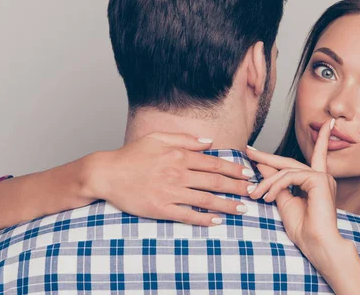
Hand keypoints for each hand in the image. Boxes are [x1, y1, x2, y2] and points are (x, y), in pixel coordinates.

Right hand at [83, 132, 254, 225]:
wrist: (106, 173)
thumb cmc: (131, 155)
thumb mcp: (158, 138)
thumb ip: (185, 139)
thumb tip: (209, 142)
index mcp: (179, 155)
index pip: (214, 163)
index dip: (234, 170)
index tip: (247, 174)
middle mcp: (177, 173)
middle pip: (215, 182)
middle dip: (237, 187)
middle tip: (253, 192)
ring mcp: (170, 191)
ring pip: (205, 199)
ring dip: (227, 205)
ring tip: (242, 209)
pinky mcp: (161, 208)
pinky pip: (187, 214)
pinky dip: (204, 219)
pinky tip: (216, 221)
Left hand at [247, 119, 345, 256]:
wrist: (317, 245)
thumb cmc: (303, 229)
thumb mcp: (283, 202)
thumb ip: (276, 183)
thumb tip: (263, 165)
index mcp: (316, 182)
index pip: (318, 155)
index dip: (321, 139)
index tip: (325, 123)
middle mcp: (321, 177)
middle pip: (289, 161)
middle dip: (267, 157)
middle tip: (248, 151)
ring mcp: (321, 177)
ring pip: (286, 170)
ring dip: (266, 181)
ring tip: (255, 194)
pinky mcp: (319, 180)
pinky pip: (290, 176)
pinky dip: (275, 185)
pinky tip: (268, 197)